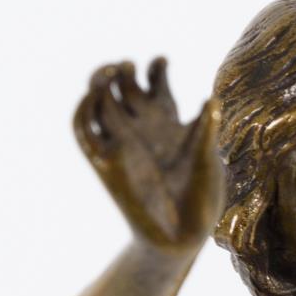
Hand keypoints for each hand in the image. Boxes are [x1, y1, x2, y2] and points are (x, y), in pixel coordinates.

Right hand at [73, 59, 223, 250]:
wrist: (183, 234)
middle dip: (123, 72)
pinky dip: (83, 109)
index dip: (155, 72)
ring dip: (98, 84)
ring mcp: (122, 144)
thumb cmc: (202, 199)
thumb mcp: (207, 160)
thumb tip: (212, 100)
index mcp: (170, 126)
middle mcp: (144, 132)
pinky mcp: (104, 162)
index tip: (162, 60)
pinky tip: (94, 95)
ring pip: (100, 104)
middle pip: (124, 91)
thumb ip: (206, 130)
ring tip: (110, 71)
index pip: (157, 90)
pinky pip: (84, 131)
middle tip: (128, 64)